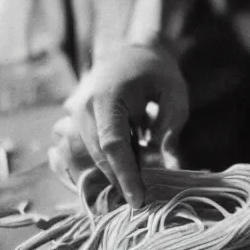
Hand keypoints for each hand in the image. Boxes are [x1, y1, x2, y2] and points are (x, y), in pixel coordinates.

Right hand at [68, 43, 187, 207]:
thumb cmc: (158, 71)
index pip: (113, 145)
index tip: (138, 200)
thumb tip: (172, 168)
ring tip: (138, 188)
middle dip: (119, 181)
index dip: (125, 175)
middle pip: (98, 155)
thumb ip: (171, 129)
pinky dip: (107, 162)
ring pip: (91, 155)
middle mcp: (83, 107)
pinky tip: (127, 173)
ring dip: (114, 173)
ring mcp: (75, 113)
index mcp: (107, 97)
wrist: (130, 48)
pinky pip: (88, 148)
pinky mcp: (77, 120)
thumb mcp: (175, 95)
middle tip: (143, 202)